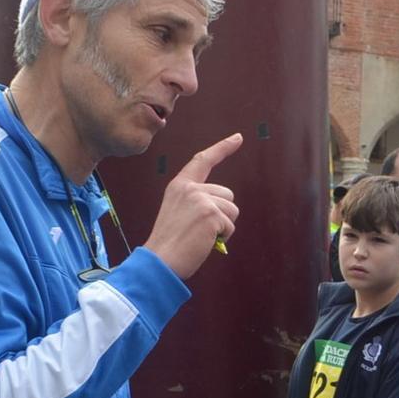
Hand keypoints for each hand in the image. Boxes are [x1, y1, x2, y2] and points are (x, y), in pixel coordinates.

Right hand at [145, 133, 242, 280]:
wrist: (160, 259)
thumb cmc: (169, 242)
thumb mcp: (178, 212)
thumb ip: (197, 202)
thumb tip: (223, 210)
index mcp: (180, 185)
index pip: (203, 161)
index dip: (222, 148)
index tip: (238, 138)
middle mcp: (191, 188)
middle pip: (227, 195)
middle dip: (222, 214)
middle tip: (199, 230)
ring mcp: (201, 199)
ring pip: (232, 211)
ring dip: (223, 227)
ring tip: (200, 236)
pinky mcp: (211, 214)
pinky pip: (230, 225)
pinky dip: (222, 237)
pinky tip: (204, 242)